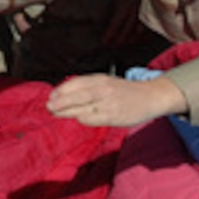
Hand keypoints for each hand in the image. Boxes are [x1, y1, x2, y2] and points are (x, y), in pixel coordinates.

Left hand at [46, 74, 187, 126]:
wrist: (150, 96)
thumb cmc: (123, 91)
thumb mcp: (106, 81)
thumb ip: (87, 86)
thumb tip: (63, 93)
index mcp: (100, 79)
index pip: (75, 83)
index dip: (61, 90)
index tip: (51, 96)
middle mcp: (103, 89)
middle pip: (76, 96)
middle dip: (59, 102)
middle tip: (48, 106)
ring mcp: (108, 103)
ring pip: (82, 108)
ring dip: (66, 112)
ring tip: (55, 113)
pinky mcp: (114, 116)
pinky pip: (92, 119)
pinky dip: (83, 119)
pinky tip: (78, 118)